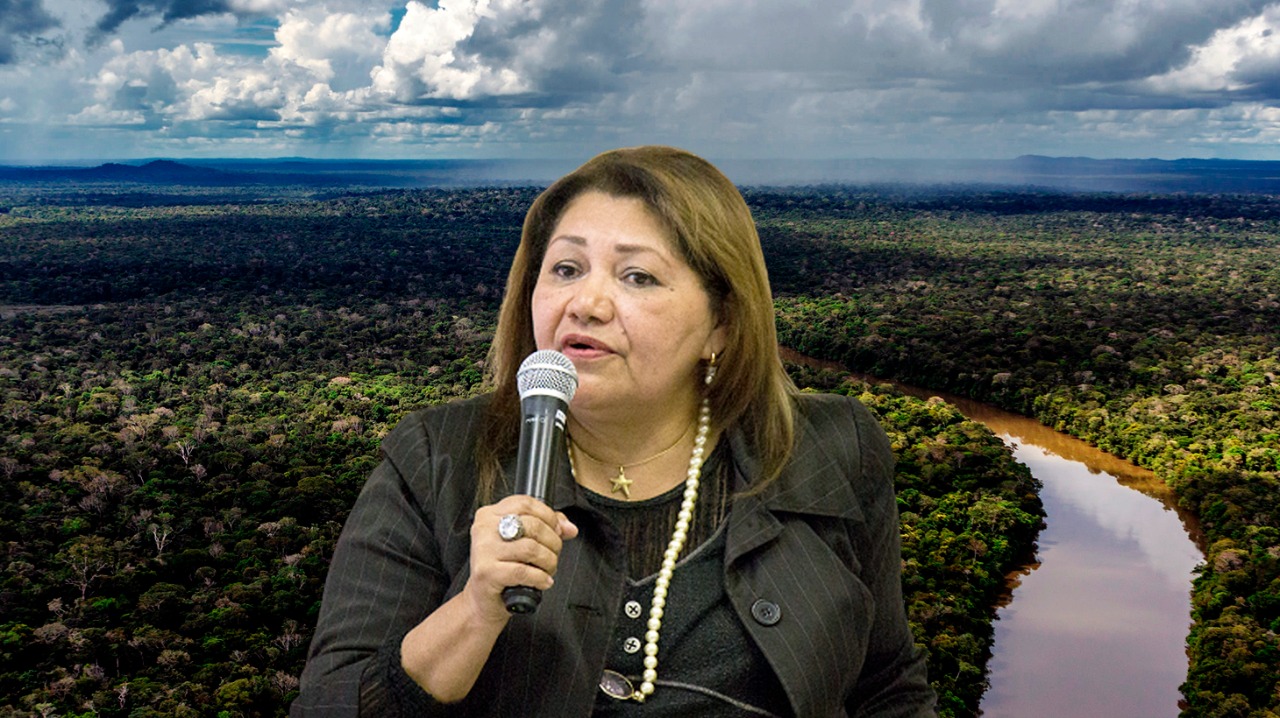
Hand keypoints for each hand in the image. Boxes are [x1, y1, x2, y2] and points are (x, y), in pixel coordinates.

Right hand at [464, 496, 578, 623]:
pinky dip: (540, 577)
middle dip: (553, 541)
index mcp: (489, 514)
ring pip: (531, 548)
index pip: (525, 503)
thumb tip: (569, 528)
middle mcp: (484, 528)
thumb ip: (545, 527)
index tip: (557, 530)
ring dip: (549, 561)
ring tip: (548, 569)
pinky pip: (523, 571)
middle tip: (554, 554)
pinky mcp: (486, 572)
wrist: (484, 600)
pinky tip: (543, 581)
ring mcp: (483, 550)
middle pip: (532, 525)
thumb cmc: (503, 568)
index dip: (548, 516)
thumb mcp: (521, 541)